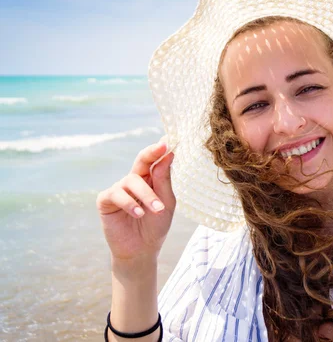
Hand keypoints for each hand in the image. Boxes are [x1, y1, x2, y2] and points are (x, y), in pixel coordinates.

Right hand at [96, 140, 175, 261]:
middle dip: (151, 153)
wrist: (142, 250)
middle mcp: (134, 180)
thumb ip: (164, 180)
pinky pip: (117, 194)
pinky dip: (129, 203)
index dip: (161, 149)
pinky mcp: (106, 200)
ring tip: (157, 210)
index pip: (156, 160)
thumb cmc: (156, 226)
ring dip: (146, 195)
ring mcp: (119, 188)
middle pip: (141, 161)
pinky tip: (138, 214)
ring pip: (132, 180)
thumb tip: (168, 155)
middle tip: (162, 148)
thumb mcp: (166, 203)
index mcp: (151, 178)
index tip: (169, 140)